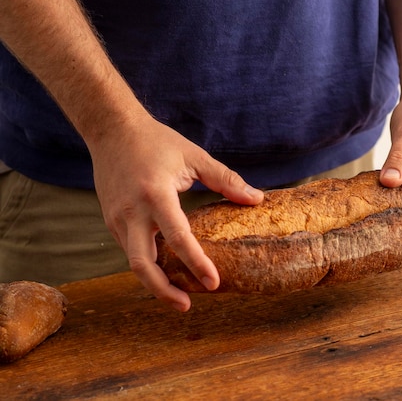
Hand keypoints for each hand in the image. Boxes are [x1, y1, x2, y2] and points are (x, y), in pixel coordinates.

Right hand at [88, 114, 263, 311]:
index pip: (178, 238)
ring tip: (179, 295)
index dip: (197, 263)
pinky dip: (147, 264)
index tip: (214, 283)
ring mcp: (117, 218)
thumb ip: (226, 180)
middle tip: (187, 305)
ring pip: (133, 262)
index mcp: (155, 194)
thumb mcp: (194, 156)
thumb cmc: (156, 141)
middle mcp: (132, 211)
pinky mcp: (111, 221)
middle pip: (142, 264)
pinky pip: (129, 250)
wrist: (111, 130)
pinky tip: (165, 271)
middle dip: (163, 291)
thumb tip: (257, 199)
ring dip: (154, 282)